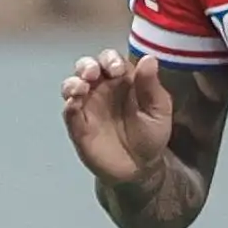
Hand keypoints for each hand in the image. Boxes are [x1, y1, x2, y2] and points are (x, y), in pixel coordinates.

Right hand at [60, 49, 176, 187]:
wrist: (140, 169)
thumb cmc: (151, 135)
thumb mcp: (158, 110)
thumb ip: (151, 86)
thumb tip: (149, 58)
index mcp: (122, 79)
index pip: (110, 59)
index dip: (110, 60)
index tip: (116, 70)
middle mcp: (101, 88)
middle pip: (86, 66)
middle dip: (86, 65)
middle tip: (92, 74)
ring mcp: (87, 106)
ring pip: (71, 85)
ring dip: (73, 83)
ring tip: (80, 88)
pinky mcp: (78, 125)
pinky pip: (69, 111)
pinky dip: (69, 105)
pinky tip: (74, 104)